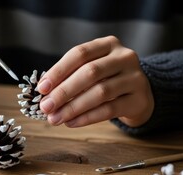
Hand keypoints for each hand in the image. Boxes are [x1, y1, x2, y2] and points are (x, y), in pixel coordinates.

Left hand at [37, 36, 153, 127]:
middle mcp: (125, 57)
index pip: (80, 53)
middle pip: (90, 72)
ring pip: (100, 92)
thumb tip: (44, 94)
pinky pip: (109, 109)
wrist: (140, 95)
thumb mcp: (92, 71)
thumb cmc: (108, 80)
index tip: (41, 88)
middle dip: (64, 91)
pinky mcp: (139, 100)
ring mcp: (135, 78)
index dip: (58, 70)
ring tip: (55, 118)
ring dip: (73, 107)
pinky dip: (87, 117)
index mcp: (109, 44)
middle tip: (45, 107)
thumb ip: (71, 77)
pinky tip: (71, 122)